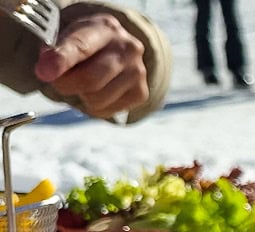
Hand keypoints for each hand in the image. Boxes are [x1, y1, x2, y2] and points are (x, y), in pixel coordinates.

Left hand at [33, 13, 147, 119]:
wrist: (116, 48)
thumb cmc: (87, 42)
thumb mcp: (68, 36)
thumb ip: (55, 51)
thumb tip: (46, 72)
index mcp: (105, 28)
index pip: (81, 46)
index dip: (62, 60)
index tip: (44, 72)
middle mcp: (128, 49)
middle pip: (90, 79)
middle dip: (65, 84)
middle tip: (57, 80)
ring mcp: (137, 72)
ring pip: (96, 99)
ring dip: (80, 95)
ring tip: (82, 82)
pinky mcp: (141, 93)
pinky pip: (105, 111)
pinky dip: (93, 106)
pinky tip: (96, 91)